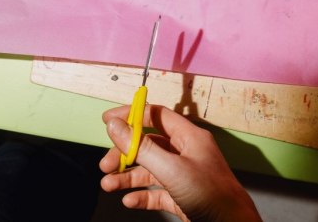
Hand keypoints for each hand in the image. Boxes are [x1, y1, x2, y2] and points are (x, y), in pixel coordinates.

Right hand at [99, 105, 261, 221]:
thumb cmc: (211, 196)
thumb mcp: (171, 169)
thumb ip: (141, 148)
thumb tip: (116, 126)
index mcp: (189, 137)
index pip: (156, 116)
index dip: (131, 115)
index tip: (108, 120)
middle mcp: (187, 153)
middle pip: (149, 144)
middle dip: (125, 154)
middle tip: (105, 165)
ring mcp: (185, 175)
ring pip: (150, 169)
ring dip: (128, 176)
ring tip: (109, 186)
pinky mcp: (183, 197)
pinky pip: (157, 191)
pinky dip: (141, 195)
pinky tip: (129, 201)